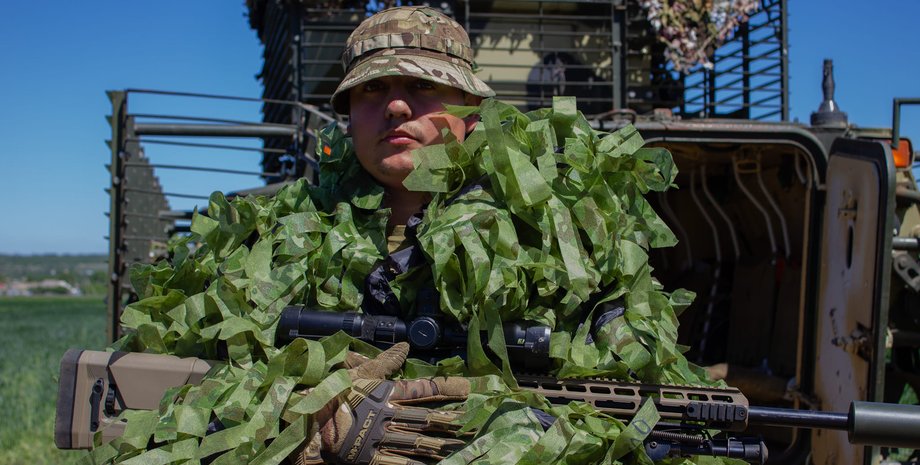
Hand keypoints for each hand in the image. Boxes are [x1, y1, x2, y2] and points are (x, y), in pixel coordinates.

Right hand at [293, 343, 472, 464]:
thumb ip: (385, 362)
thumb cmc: (333, 394)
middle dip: (445, 422)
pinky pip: (396, 461)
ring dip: (436, 444)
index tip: (466, 389)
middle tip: (468, 424)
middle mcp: (385, 414)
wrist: (305, 421)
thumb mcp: (359, 373)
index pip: (421, 389)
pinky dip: (414, 463)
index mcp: (384, 392)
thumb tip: (405, 346)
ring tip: (456, 446)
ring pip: (413, 440)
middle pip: (422, 418)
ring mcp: (378, 437)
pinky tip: (430, 464)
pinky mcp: (369, 456)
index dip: (444, 389)